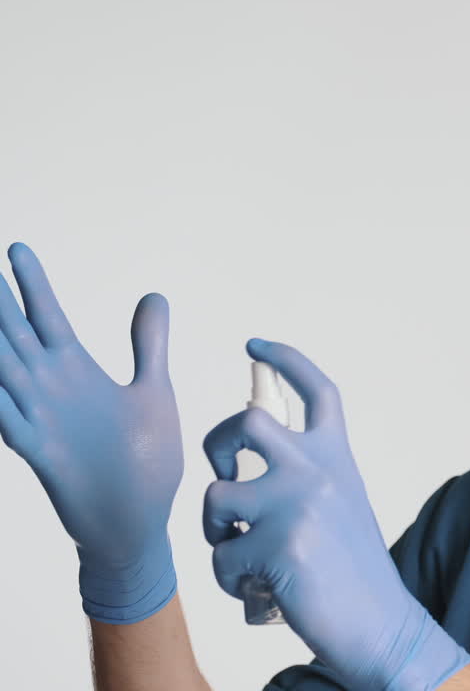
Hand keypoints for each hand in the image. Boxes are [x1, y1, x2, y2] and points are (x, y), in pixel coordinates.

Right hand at [0, 242, 180, 623]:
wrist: (136, 523)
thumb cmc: (144, 459)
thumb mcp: (153, 391)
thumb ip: (149, 344)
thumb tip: (153, 296)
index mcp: (78, 374)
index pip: (48, 319)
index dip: (32, 286)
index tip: (16, 248)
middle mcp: (52, 392)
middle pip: (16, 336)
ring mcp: (42, 421)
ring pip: (4, 372)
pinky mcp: (43, 455)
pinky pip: (10, 424)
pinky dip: (1, 404)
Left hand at [202, 339, 469, 690]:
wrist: (381, 624)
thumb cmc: (353, 573)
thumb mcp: (341, 507)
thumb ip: (305, 478)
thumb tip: (241, 470)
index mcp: (337, 458)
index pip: (315, 391)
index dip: (284, 360)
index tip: (255, 344)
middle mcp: (319, 470)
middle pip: (247, 422)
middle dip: (217, 445)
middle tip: (223, 475)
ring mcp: (297, 505)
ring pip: (216, 497)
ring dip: (217, 533)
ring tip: (245, 558)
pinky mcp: (277, 546)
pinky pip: (220, 556)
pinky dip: (231, 580)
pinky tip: (262, 590)